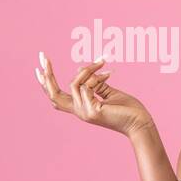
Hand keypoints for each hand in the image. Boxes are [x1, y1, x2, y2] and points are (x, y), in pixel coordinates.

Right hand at [34, 51, 154, 138]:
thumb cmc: (129, 110)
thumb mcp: (109, 93)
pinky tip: (109, 74)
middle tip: (42, 56)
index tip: (39, 68)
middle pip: (53, 94)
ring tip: (103, 63)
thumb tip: (80, 70)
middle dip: (47, 74)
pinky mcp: (93, 111)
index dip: (46, 83)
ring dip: (88, 70)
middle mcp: (80, 112)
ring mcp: (85, 113)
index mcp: (81, 108)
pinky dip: (96, 77)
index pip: (57, 97)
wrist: (142, 124)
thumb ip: (95, 83)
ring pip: (75, 83)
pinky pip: (88, 86)